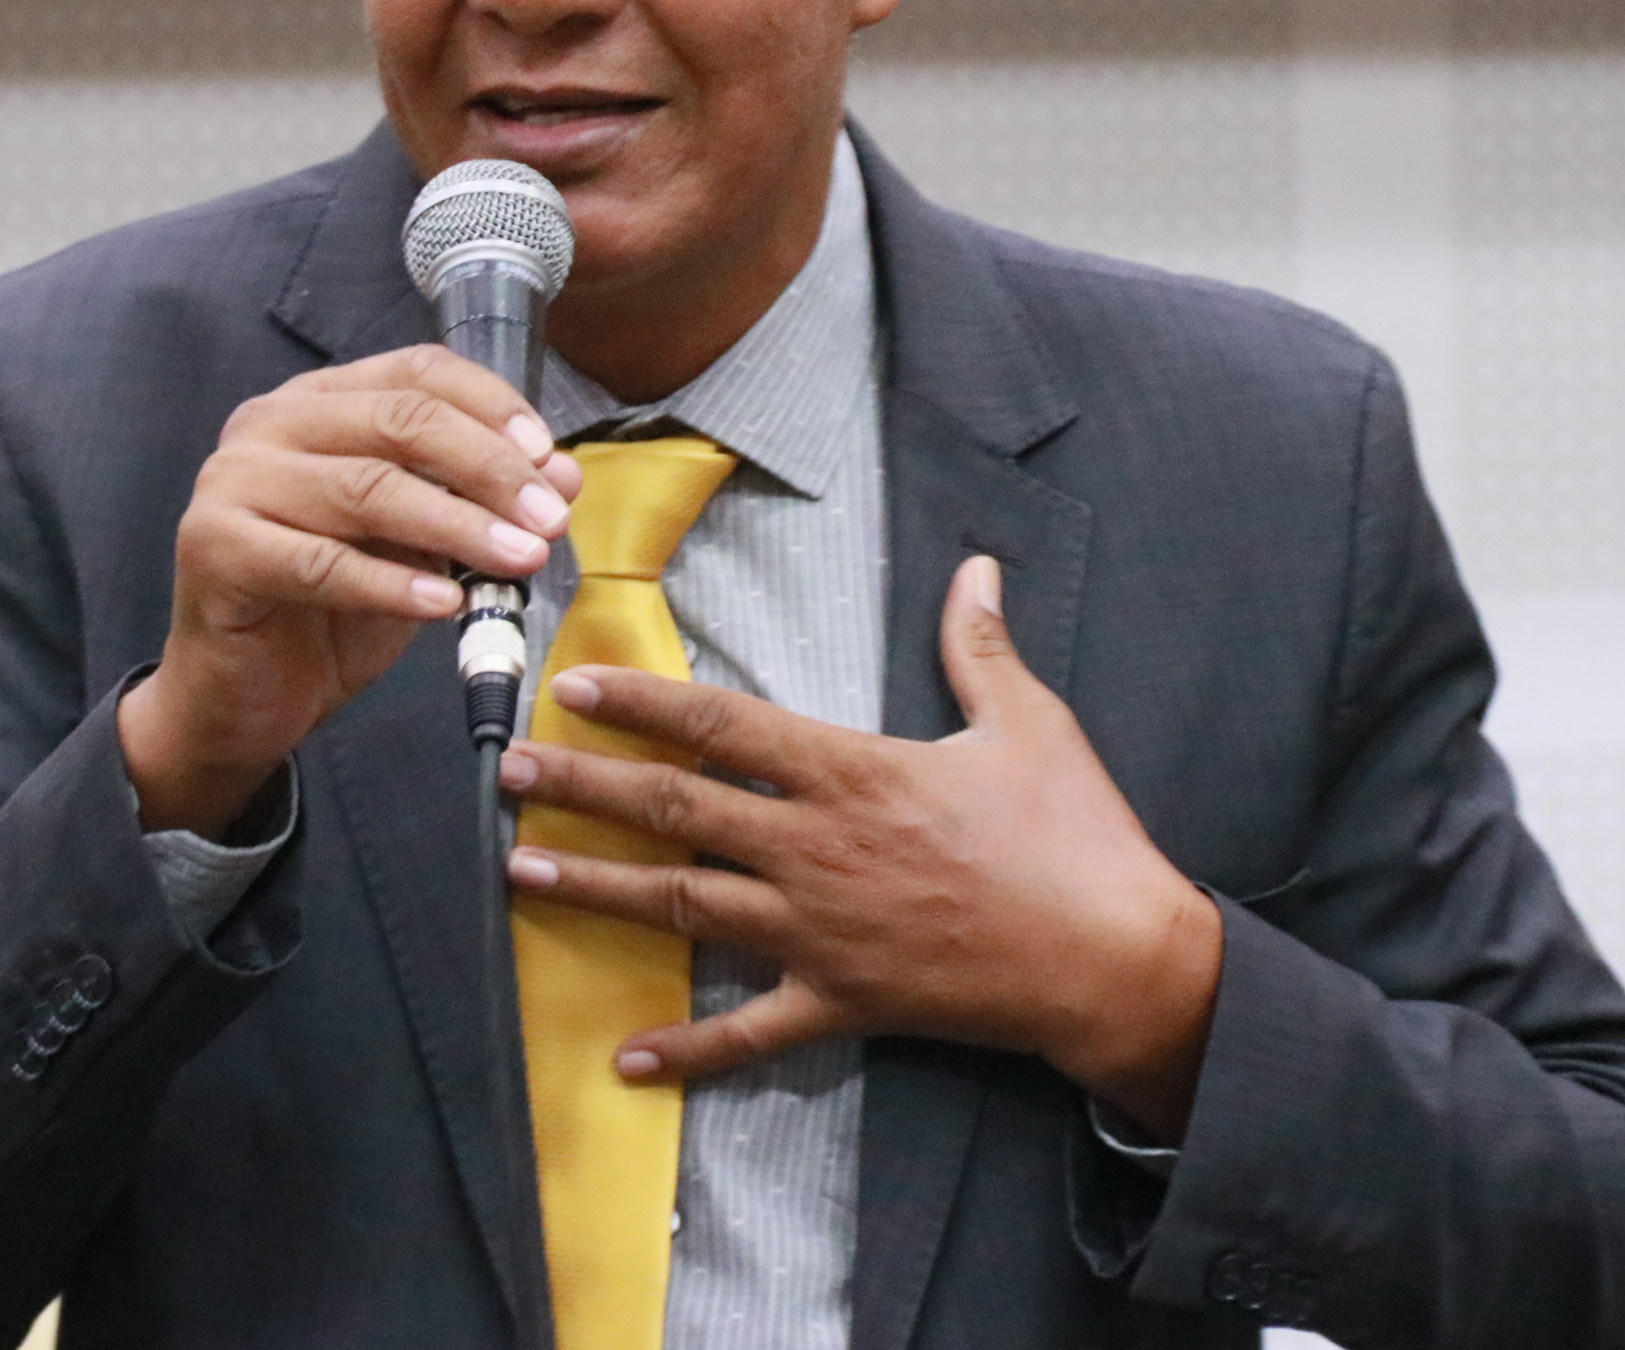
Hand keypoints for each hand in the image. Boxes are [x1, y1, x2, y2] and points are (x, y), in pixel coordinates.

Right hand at [121, 346, 581, 836]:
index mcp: (318, 402)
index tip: (549, 460)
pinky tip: (445, 605)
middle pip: (399, 421)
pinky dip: (391, 584)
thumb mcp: (415, 546)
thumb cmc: (326, 611)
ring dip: (457, 525)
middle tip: (549, 520)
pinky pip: (319, 563)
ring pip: (366, 488)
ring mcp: (232, 482)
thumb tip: (562, 478)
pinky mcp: (213, 548)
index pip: (417, 373)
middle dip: (489, 469)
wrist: (240, 696)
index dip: (492, 408)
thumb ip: (472, 504)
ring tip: (518, 560)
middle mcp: (269, 424)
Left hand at [498, 555, 1221, 1139]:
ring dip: (597, 890)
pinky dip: (687, 1050)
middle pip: (677, 810)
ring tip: (521, 875)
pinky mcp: (841, 1001)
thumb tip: (975, 566)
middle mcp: (817, 848)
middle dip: (586, 789)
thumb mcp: (1028, 723)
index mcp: (855, 772)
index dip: (643, 703)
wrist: (1113, 959)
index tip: (575, 686)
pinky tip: (625, 1058)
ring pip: (684, 905)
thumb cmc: (1075, 835)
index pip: (724, 727)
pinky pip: (748, 1033)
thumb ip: (979, 645)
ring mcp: (820, 931)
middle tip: (511, 773)